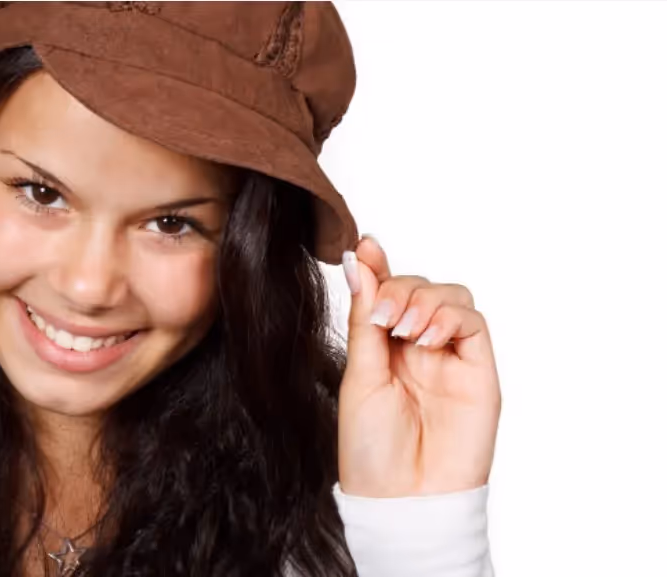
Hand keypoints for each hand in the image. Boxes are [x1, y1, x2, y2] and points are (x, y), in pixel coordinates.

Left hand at [338, 236, 501, 497]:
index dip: (378, 266)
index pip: (386, 292)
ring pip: (451, 297)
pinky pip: (473, 323)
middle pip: (419, 287)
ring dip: (424, 300)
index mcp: (384, 347)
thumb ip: (365, 316)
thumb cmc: (371, 445)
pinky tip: (426, 339)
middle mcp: (418, 347)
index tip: (364, 245)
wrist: (402, 497)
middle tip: (383, 318)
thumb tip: (359, 260)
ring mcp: (451, 358)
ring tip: (403, 331)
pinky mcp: (479, 370)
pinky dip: (449, 318)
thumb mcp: (359, 372)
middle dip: (399, 289)